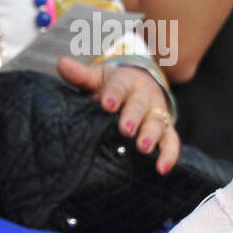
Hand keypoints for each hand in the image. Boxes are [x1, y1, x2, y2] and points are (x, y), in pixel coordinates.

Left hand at [56, 57, 179, 174]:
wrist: (138, 86)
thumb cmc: (111, 87)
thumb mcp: (96, 78)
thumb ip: (80, 75)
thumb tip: (61, 64)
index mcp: (126, 81)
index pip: (120, 86)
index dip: (114, 95)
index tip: (107, 104)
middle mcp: (144, 96)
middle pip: (140, 105)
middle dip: (133, 116)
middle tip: (125, 129)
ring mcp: (157, 113)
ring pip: (157, 122)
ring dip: (151, 135)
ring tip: (143, 148)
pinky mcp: (165, 130)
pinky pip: (171, 141)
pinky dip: (169, 155)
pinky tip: (162, 169)